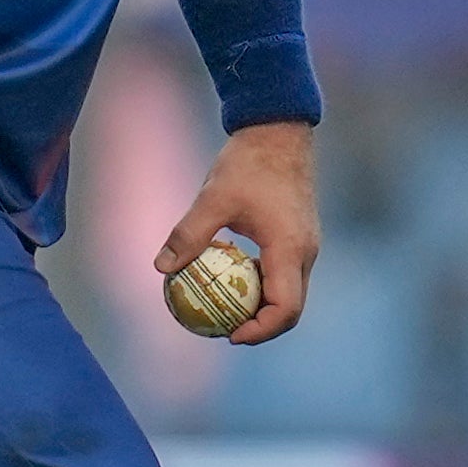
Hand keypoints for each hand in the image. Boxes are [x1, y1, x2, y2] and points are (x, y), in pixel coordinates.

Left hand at [156, 121, 319, 344]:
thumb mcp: (214, 198)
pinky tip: (233, 279)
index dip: (260, 330)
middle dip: (261, 327)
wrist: (279, 130)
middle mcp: (305, 252)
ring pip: (290, 292)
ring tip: (227, 310)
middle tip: (225, 331)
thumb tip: (160, 267)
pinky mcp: (300, 236)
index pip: (285, 308)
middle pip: (291, 308)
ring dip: (263, 307)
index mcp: (289, 248)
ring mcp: (306, 244)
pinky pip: (286, 273)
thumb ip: (188, 234)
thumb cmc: (248, 162)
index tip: (231, 335)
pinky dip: (264, 285)